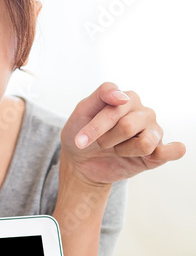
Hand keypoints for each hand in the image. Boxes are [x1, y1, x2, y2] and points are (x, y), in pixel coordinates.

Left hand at [61, 82, 185, 186]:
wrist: (81, 161)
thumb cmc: (82, 132)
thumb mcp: (82, 111)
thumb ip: (102, 94)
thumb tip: (123, 96)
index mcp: (128, 98)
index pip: (116, 106)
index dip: (95, 127)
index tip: (80, 140)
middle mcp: (144, 113)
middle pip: (127, 127)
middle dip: (106, 140)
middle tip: (101, 143)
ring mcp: (154, 132)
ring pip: (145, 143)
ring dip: (123, 151)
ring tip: (118, 149)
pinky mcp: (158, 153)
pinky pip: (175, 151)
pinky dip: (165, 153)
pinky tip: (150, 156)